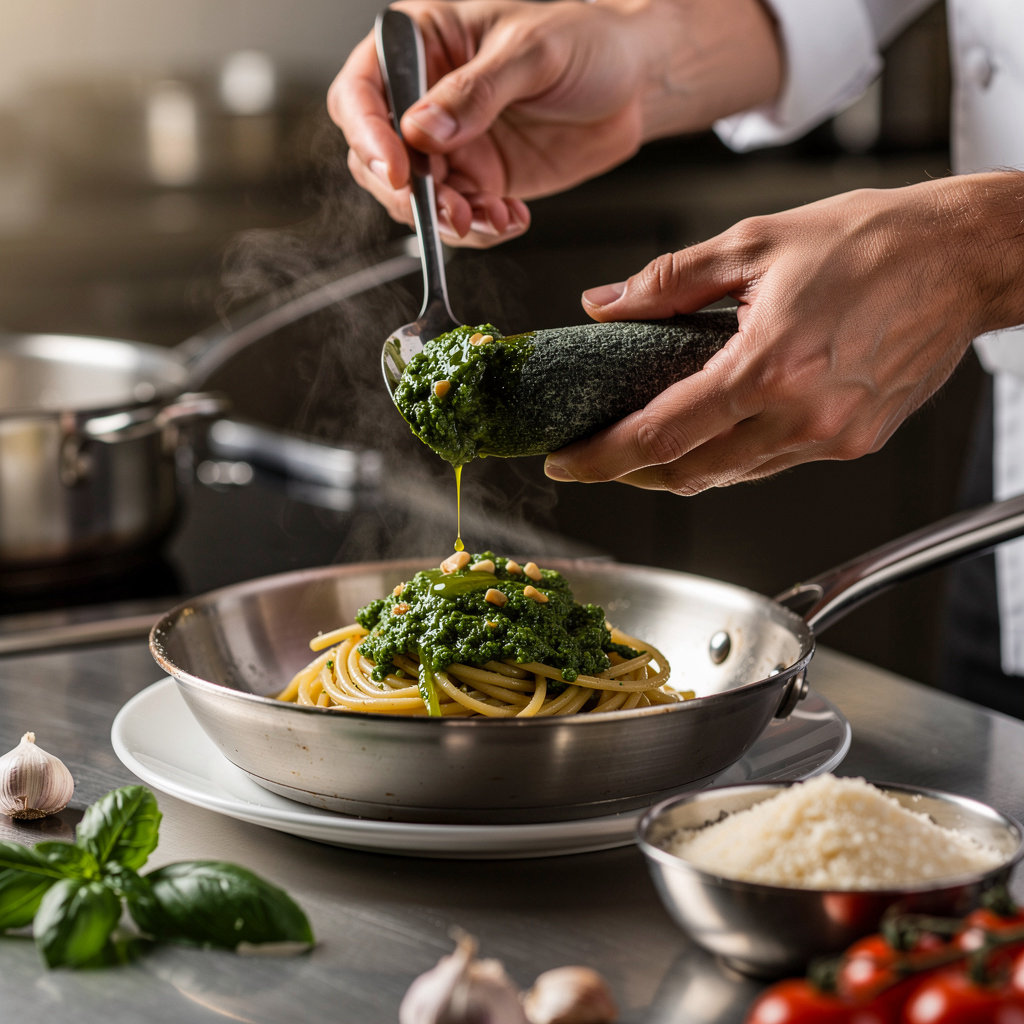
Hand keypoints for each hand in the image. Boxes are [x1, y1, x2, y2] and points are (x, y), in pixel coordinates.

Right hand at [329, 0, 781, 247]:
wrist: (634, 84)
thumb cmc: (587, 42)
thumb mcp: (532, 54)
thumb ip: (476, 92)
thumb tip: (421, 130)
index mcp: (423, 46)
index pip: (361, 95)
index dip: (369, 135)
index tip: (398, 170)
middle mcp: (425, 100)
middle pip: (378, 159)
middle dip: (412, 194)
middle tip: (454, 208)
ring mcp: (450, 146)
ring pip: (417, 200)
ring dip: (448, 220)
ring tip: (493, 215)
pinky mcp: (479, 181)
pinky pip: (460, 219)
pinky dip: (481, 229)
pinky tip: (512, 216)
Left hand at [544, 173, 1023, 492]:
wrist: (964, 256)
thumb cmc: (869, 240)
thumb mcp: (752, 243)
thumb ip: (666, 282)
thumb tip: (602, 304)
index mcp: (767, 366)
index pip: (660, 434)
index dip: (603, 458)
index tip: (564, 463)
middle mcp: (801, 415)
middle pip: (689, 474)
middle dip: (631, 474)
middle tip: (596, 457)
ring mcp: (831, 437)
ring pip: (732, 476)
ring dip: (681, 467)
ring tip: (644, 444)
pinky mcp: (855, 444)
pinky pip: (774, 464)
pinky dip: (733, 455)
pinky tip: (716, 430)